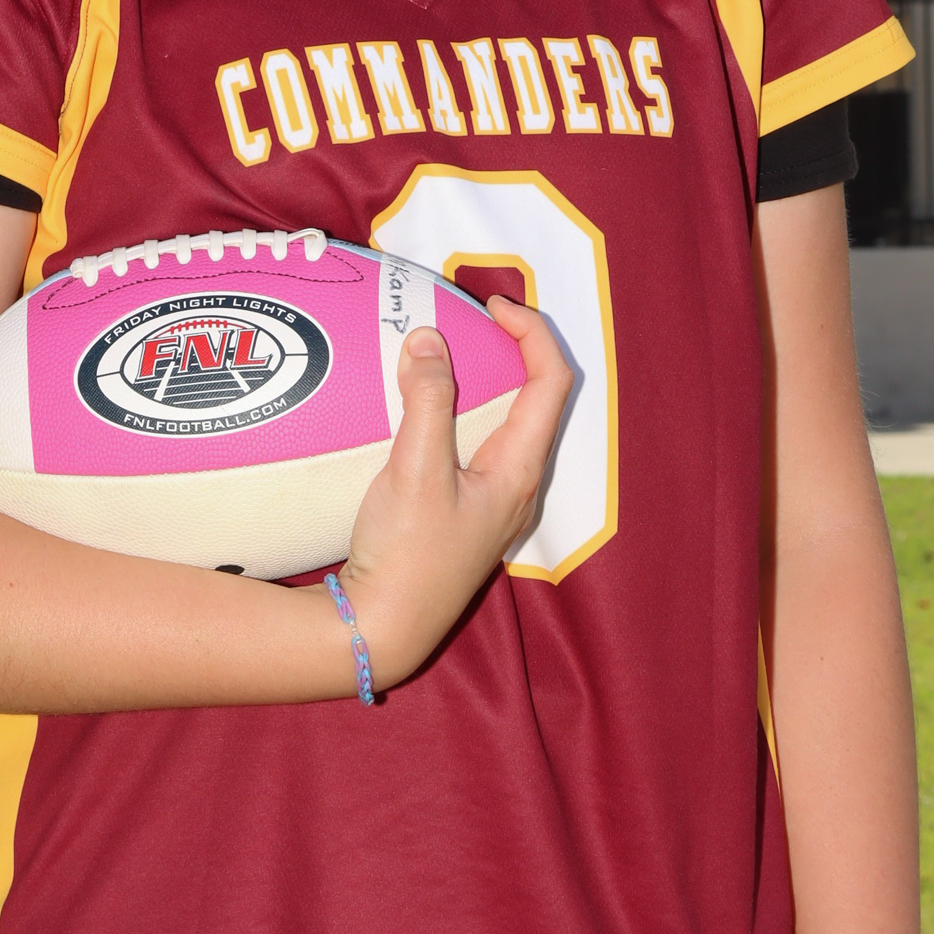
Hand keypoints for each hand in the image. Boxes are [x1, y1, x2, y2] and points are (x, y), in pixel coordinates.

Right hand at [331, 296, 571, 690]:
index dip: (531, 331)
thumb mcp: (414, 471)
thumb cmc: (407, 557)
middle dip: (510, 348)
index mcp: (518, 470)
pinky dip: (460, 411)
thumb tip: (428, 339)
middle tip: (468, 319)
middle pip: (536, 398)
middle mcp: (517, 484)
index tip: (488, 305)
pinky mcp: (465, 513)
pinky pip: (477, 444)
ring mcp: (493, 502)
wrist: (382, 628)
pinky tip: (420, 410)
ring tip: (444, 354)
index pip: (551, 381)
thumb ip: (425, 402)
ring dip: (484, 380)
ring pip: (506, 422)